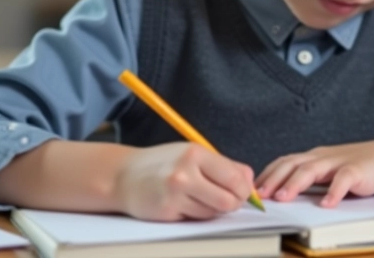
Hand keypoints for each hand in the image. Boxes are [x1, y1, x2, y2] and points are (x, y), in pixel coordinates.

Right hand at [114, 142, 254, 220]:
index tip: (244, 191)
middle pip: (229, 200)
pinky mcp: (167, 212)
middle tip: (228, 199)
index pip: (236, 178)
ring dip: (213, 209)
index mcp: (196, 154)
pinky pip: (197, 219)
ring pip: (214, 212)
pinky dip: (197, 214)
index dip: (246, 189)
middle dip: (234, 203)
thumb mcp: (192, 154)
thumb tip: (251, 182)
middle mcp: (185, 172)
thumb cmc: (162, 164)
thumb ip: (222, 166)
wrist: (123, 176)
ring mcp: (175, 194)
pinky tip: (184, 203)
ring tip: (199, 197)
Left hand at [256, 141, 373, 207]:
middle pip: (292, 164)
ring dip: (296, 183)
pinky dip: (334, 191)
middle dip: (274, 179)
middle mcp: (321, 157)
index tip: (252, 190)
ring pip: (312, 169)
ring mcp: (338, 162)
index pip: (283, 163)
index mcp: (311, 158)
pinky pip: (343, 180)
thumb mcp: (323, 172)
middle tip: (261, 195)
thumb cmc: (351, 168)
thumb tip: (276, 196)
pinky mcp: (357, 170)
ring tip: (284, 197)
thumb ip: (304, 180)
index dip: (266, 175)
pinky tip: (327, 204)